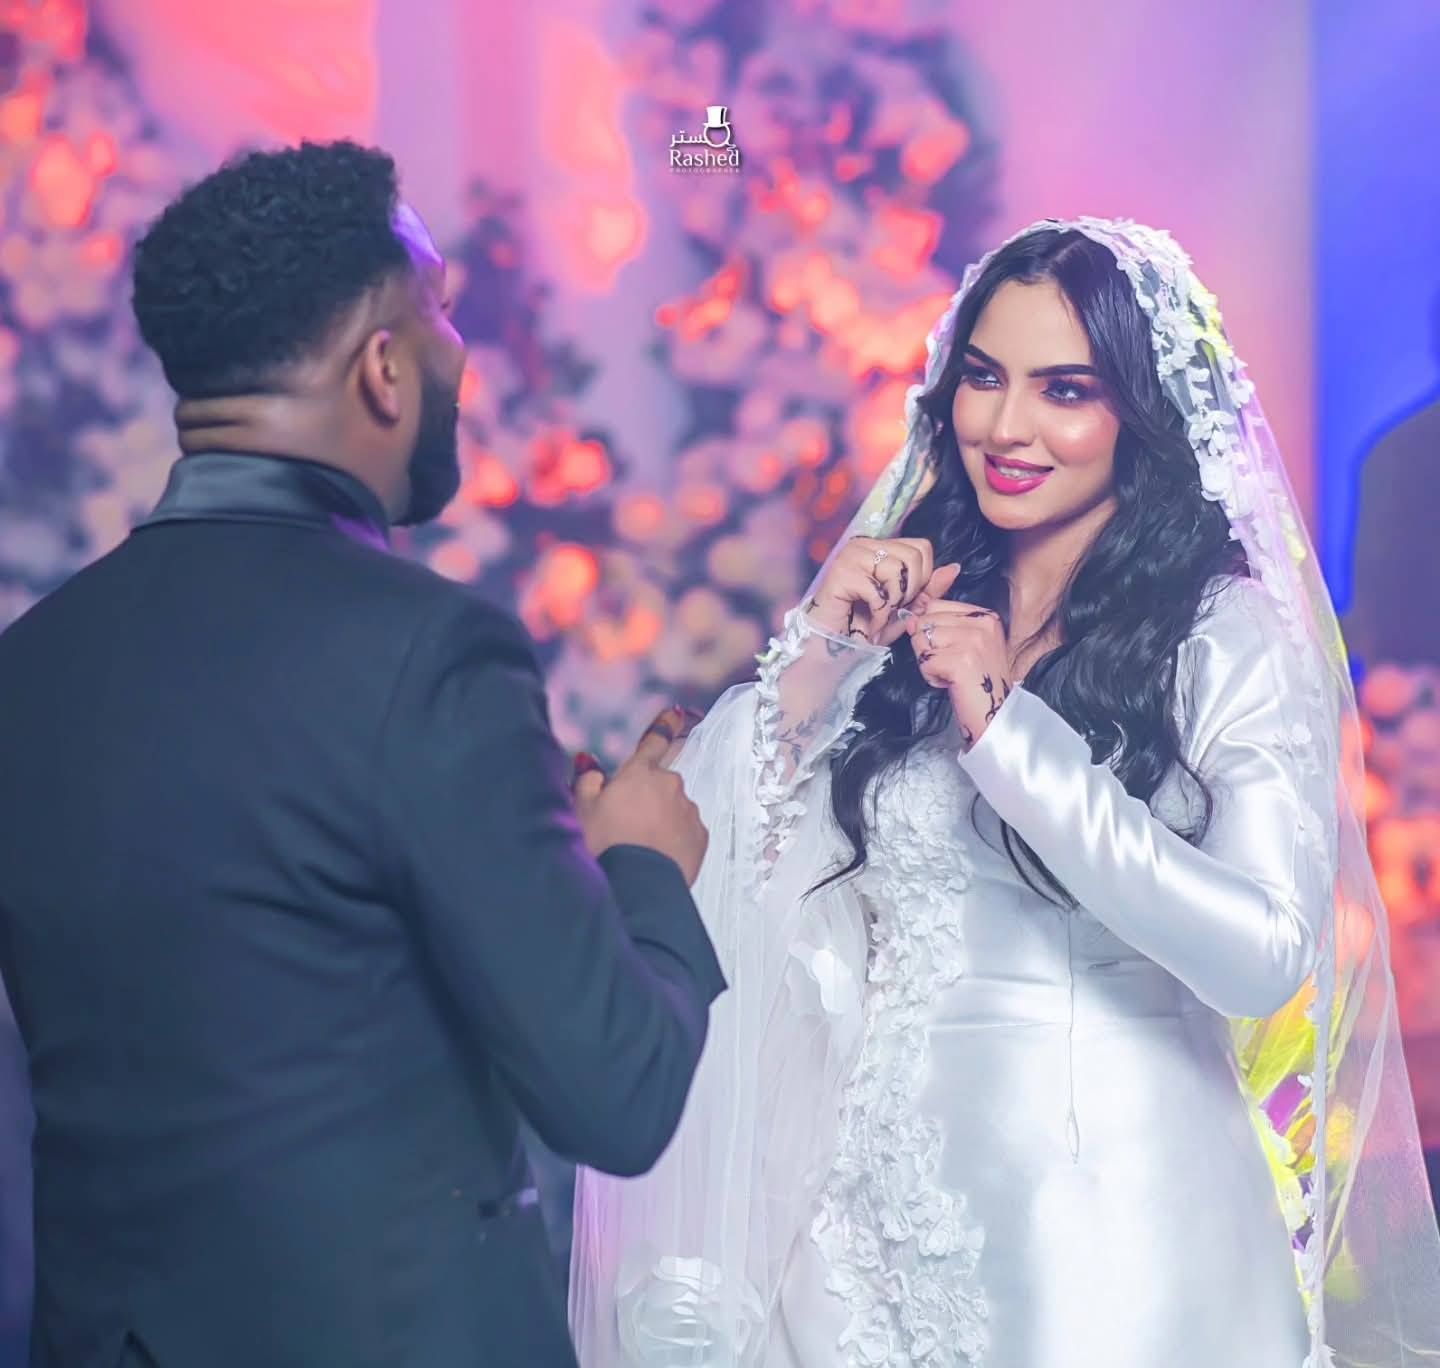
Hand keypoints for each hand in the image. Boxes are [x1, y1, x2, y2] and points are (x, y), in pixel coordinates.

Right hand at [572, 707, 708, 883]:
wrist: (636, 887)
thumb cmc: (603, 846)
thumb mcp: (581, 811)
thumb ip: (586, 781)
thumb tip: (590, 763)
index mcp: (639, 773)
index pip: (654, 742)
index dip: (665, 725)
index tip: (679, 712)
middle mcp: (670, 786)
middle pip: (659, 784)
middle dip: (646, 796)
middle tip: (625, 824)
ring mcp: (688, 811)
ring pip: (674, 808)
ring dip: (660, 819)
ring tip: (640, 847)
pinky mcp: (701, 837)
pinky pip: (686, 832)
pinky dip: (674, 839)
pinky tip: (657, 856)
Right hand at [806, 536, 961, 646]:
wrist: (835, 644)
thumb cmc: (867, 624)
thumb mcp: (906, 606)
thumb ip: (929, 588)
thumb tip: (955, 567)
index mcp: (881, 546)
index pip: (922, 547)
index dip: (922, 578)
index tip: (905, 598)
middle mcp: (865, 544)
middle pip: (913, 557)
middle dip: (910, 591)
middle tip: (892, 608)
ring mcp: (851, 555)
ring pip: (897, 570)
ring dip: (893, 603)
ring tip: (880, 614)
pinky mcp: (841, 572)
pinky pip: (877, 592)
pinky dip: (879, 615)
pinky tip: (871, 623)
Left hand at [907, 601, 1011, 748]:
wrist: (998, 716)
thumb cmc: (979, 684)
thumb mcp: (967, 646)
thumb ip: (941, 625)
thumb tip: (909, 618)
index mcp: (986, 616)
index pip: (935, 605)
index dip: (931, 630)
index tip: (951, 650)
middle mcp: (982, 624)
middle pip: (925, 621)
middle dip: (928, 648)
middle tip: (952, 666)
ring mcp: (973, 641)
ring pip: (921, 639)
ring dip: (928, 663)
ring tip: (951, 674)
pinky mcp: (961, 661)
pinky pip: (924, 661)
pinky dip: (931, 677)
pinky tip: (950, 683)